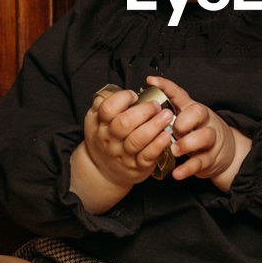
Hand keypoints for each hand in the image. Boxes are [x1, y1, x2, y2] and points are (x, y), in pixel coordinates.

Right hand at [74, 84, 174, 208]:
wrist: (102, 172)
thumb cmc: (104, 140)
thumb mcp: (95, 121)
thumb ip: (103, 103)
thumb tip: (115, 91)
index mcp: (100, 124)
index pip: (107, 109)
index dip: (122, 98)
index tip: (134, 95)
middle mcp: (110, 139)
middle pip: (124, 123)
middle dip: (144, 111)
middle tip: (156, 105)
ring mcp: (124, 154)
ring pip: (137, 140)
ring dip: (154, 126)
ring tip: (167, 115)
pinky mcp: (137, 166)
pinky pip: (148, 156)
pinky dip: (158, 145)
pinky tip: (166, 136)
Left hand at [146, 76, 250, 191]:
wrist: (227, 153)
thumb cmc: (198, 132)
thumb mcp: (186, 119)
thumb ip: (168, 112)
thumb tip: (143, 103)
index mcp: (192, 109)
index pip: (180, 94)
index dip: (166, 86)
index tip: (151, 81)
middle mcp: (203, 121)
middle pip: (198, 112)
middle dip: (185, 119)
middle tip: (174, 128)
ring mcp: (209, 140)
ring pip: (204, 137)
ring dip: (187, 143)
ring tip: (175, 149)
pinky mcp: (209, 159)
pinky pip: (200, 162)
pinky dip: (188, 169)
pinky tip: (177, 173)